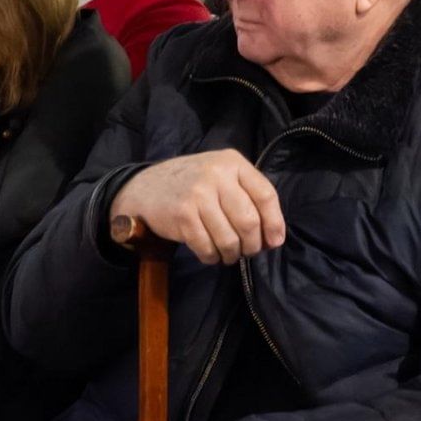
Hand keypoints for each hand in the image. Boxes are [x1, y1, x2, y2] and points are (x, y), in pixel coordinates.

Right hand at [110, 151, 285, 265]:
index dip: (275, 223)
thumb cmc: (192, 184)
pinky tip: (210, 253)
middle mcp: (216, 174)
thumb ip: (248, 196)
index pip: (266, 195)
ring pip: (229, 239)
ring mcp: (198, 194)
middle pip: (250, 221)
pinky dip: (211, 257)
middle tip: (247, 251)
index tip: (274, 242)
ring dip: (232, 254)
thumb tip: (273, 237)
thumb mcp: (221, 176)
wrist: (145, 187)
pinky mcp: (182, 214)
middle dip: (252, 245)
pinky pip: (207, 247)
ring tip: (228, 254)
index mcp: (232, 162)